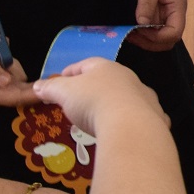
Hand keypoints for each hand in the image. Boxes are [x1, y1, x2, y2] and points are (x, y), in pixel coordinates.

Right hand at [0, 22, 37, 107]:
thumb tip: (7, 82)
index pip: (14, 98)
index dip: (33, 94)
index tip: (50, 88)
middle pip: (17, 92)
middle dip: (20, 75)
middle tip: (7, 54)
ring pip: (14, 84)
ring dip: (13, 67)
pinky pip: (8, 78)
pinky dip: (9, 66)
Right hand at [33, 56, 168, 136]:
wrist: (130, 125)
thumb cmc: (92, 102)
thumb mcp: (64, 93)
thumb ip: (51, 88)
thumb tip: (38, 85)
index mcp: (106, 67)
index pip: (86, 64)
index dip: (71, 72)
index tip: (61, 79)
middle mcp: (128, 78)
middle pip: (108, 80)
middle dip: (95, 88)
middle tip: (81, 101)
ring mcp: (144, 96)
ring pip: (128, 96)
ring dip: (116, 103)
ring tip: (103, 117)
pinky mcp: (156, 116)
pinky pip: (144, 116)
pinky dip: (135, 120)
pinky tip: (128, 129)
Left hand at [127, 0, 186, 51]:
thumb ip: (146, 4)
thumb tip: (141, 24)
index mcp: (177, 5)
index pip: (174, 33)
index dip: (157, 37)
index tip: (139, 30)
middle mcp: (174, 11)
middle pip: (168, 38)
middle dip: (151, 42)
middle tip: (131, 36)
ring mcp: (166, 10)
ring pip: (160, 34)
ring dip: (146, 38)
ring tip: (129, 32)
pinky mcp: (158, 7)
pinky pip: (154, 25)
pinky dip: (144, 30)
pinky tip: (131, 26)